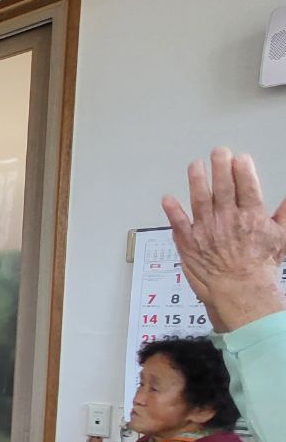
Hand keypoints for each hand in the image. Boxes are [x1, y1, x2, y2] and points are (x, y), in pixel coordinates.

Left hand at [162, 149, 285, 331]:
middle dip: (220, 167)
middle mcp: (228, 221)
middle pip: (223, 187)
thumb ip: (284, 214)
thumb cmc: (260, 265)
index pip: (246, 186)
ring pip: (200, 199)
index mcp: (251, 217)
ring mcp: (207, 231)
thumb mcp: (281, 236)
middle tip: (218, 152)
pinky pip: (179, 223)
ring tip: (195, 165)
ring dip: (197, 180)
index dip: (242, 170)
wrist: (241, 289)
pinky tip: (167, 198)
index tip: (240, 158)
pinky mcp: (190, 242)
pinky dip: (172, 210)